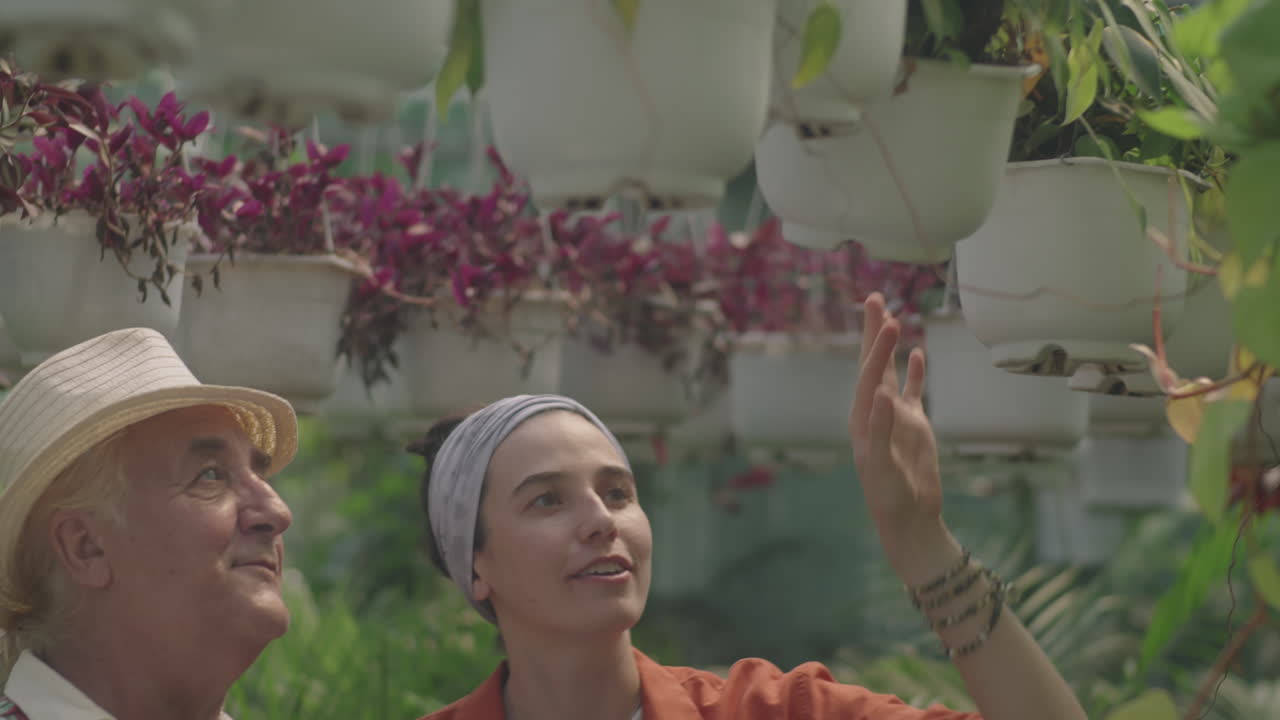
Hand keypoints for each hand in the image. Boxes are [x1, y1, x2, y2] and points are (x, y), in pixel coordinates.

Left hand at [848, 293, 952, 574]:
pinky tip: (918, 352)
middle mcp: (874, 412)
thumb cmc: (889, 496)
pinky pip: (914, 390)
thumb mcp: (881, 465)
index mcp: (862, 419)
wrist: (909, 518)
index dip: (878, 350)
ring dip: (889, 346)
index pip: (869, 376)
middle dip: (873, 333)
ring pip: (891, 372)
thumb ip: (880, 430)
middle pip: (872, 364)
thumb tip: (883, 394)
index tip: (889, 324)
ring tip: (890, 315)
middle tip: (873, 297)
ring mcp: (895, 416)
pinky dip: (916, 372)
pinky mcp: (915, 425)